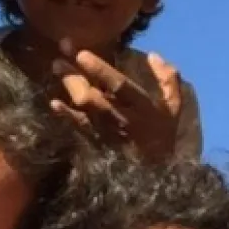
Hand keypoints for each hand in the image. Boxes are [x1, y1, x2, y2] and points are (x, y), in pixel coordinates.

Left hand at [50, 40, 181, 162]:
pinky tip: (53, 103)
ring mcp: (107, 131)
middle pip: (93, 96)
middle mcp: (122, 118)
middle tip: (59, 56)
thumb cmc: (163, 133)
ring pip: (83, 108)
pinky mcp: (97, 141)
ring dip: (68, 87)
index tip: (82, 54)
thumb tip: (153, 55)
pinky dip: (66, 115)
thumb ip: (168, 80)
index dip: (100, 70)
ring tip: (56, 66)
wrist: (155, 174)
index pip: (119, 85)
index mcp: (143, 107)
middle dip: (75, 75)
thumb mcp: (174, 107)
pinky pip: (79, 127)